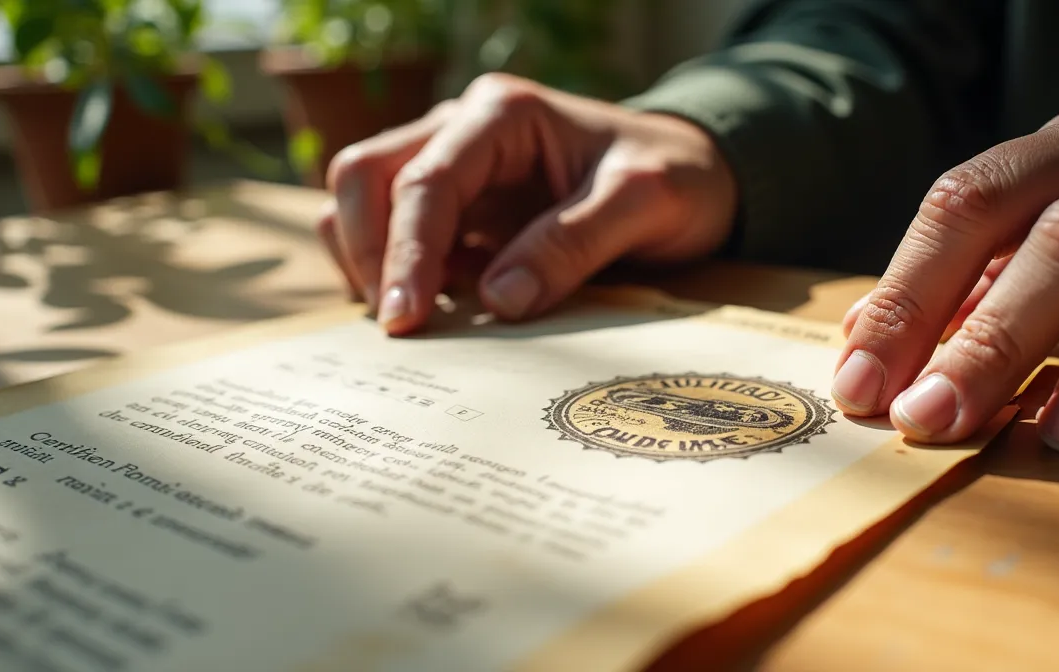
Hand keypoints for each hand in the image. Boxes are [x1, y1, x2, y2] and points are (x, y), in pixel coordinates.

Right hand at [317, 73, 737, 334]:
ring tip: (416, 320)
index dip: (407, 252)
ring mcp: (453, 168)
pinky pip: (393, 235)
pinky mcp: (457, 210)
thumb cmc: (675, 177)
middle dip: (369, 253)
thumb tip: (498, 301)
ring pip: (362, 202)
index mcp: (502, 116)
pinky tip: (433, 310)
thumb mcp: (644, 203)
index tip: (405, 320)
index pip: (427, 180)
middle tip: (400, 327)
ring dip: (370, 262)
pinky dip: (392, 273)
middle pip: (364, 176)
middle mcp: (462, 130)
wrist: (696, 177)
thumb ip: (572, 244)